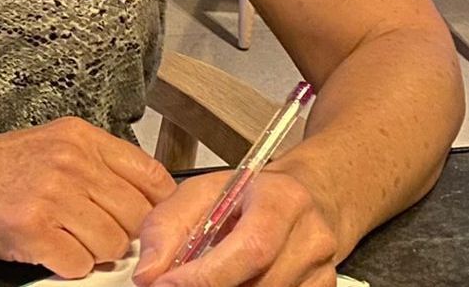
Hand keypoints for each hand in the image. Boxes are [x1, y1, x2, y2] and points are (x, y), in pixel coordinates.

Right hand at [0, 117, 175, 277]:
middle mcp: (71, 160)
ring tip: (63, 244)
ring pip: (112, 246)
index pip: (153, 178)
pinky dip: (67, 269)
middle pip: (137, 218)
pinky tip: (43, 253)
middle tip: (92, 241)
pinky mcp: (30, 230)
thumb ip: (92, 168)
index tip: (143, 228)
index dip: (156, 211)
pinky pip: (78, 267)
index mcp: (80, 136)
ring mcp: (52, 194)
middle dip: (123, 240)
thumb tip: (140, 207)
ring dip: (93, 256)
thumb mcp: (46, 148)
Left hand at [133, 169, 337, 286]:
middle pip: (261, 285)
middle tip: (175, 286)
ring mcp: (321, 272)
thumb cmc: (250, 195)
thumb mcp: (204, 191)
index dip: (207, 275)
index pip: (251, 247)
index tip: (167, 284)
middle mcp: (311, 237)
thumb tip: (148, 275)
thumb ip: (169, 226)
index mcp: (282, 200)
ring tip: (200, 279)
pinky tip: (229, 282)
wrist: (302, 199)